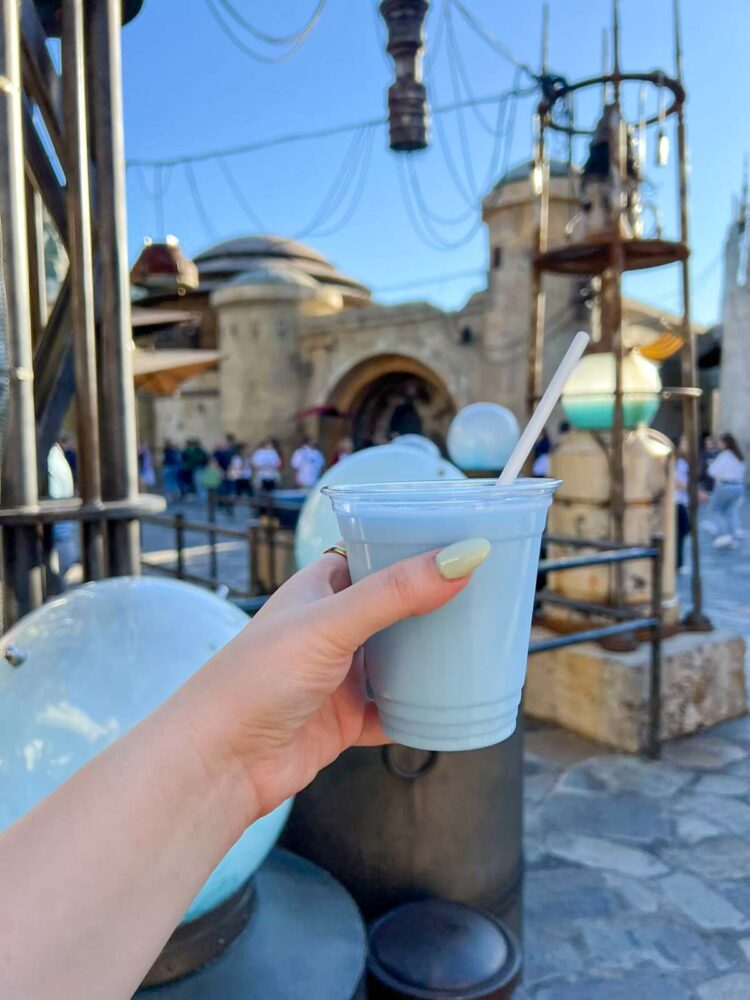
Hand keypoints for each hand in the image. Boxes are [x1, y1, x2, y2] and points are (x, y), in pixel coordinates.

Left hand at [180, 542, 487, 825]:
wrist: (219, 762)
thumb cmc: (257, 678)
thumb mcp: (330, 623)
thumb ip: (396, 592)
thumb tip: (465, 555)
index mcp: (318, 589)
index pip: (373, 553)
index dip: (413, 547)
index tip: (463, 542)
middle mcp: (330, 627)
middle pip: (393, 607)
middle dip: (433, 604)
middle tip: (487, 596)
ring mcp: (338, 675)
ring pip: (398, 659)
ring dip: (431, 656)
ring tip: (482, 644)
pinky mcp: (344, 719)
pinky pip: (394, 711)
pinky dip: (420, 710)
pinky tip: (453, 706)